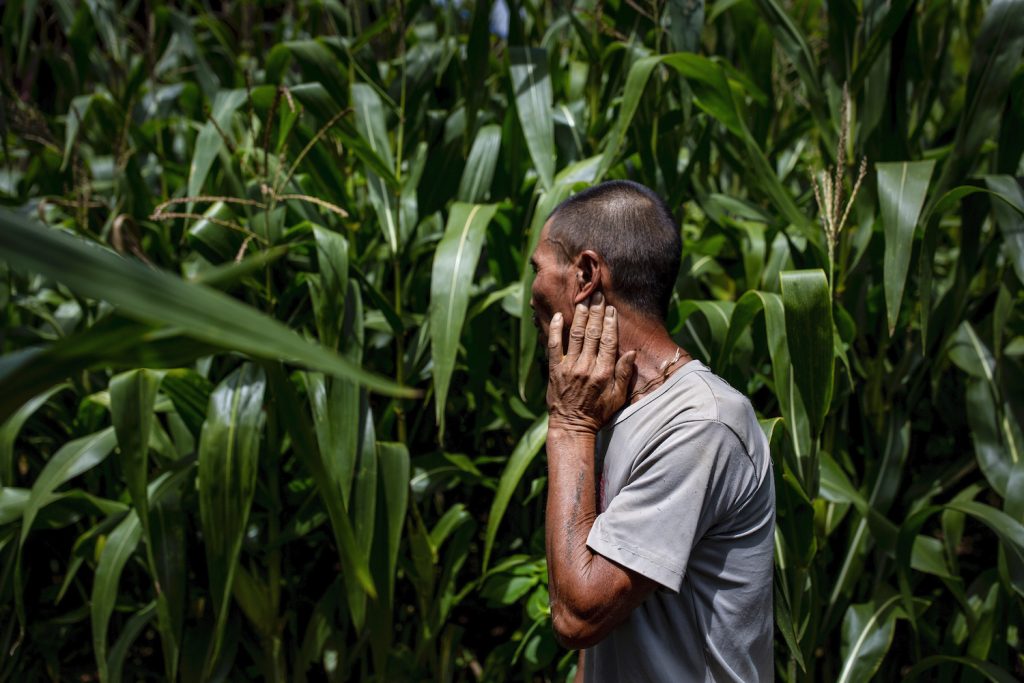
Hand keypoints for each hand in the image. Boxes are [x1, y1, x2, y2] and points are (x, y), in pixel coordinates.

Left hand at [546, 293, 636, 434]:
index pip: (609, 341)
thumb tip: (631, 353)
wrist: (571, 426)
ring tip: (583, 301)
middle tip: (597, 295)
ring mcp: (568, 367)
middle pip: (592, 333)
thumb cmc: (597, 413)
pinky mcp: (554, 369)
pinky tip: (559, 316)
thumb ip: (624, 375)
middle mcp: (586, 367)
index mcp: (604, 373)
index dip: (610, 323)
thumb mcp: (618, 398)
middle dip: (596, 312)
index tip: (610, 308)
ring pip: (575, 335)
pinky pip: (554, 345)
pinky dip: (556, 329)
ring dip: (580, 316)